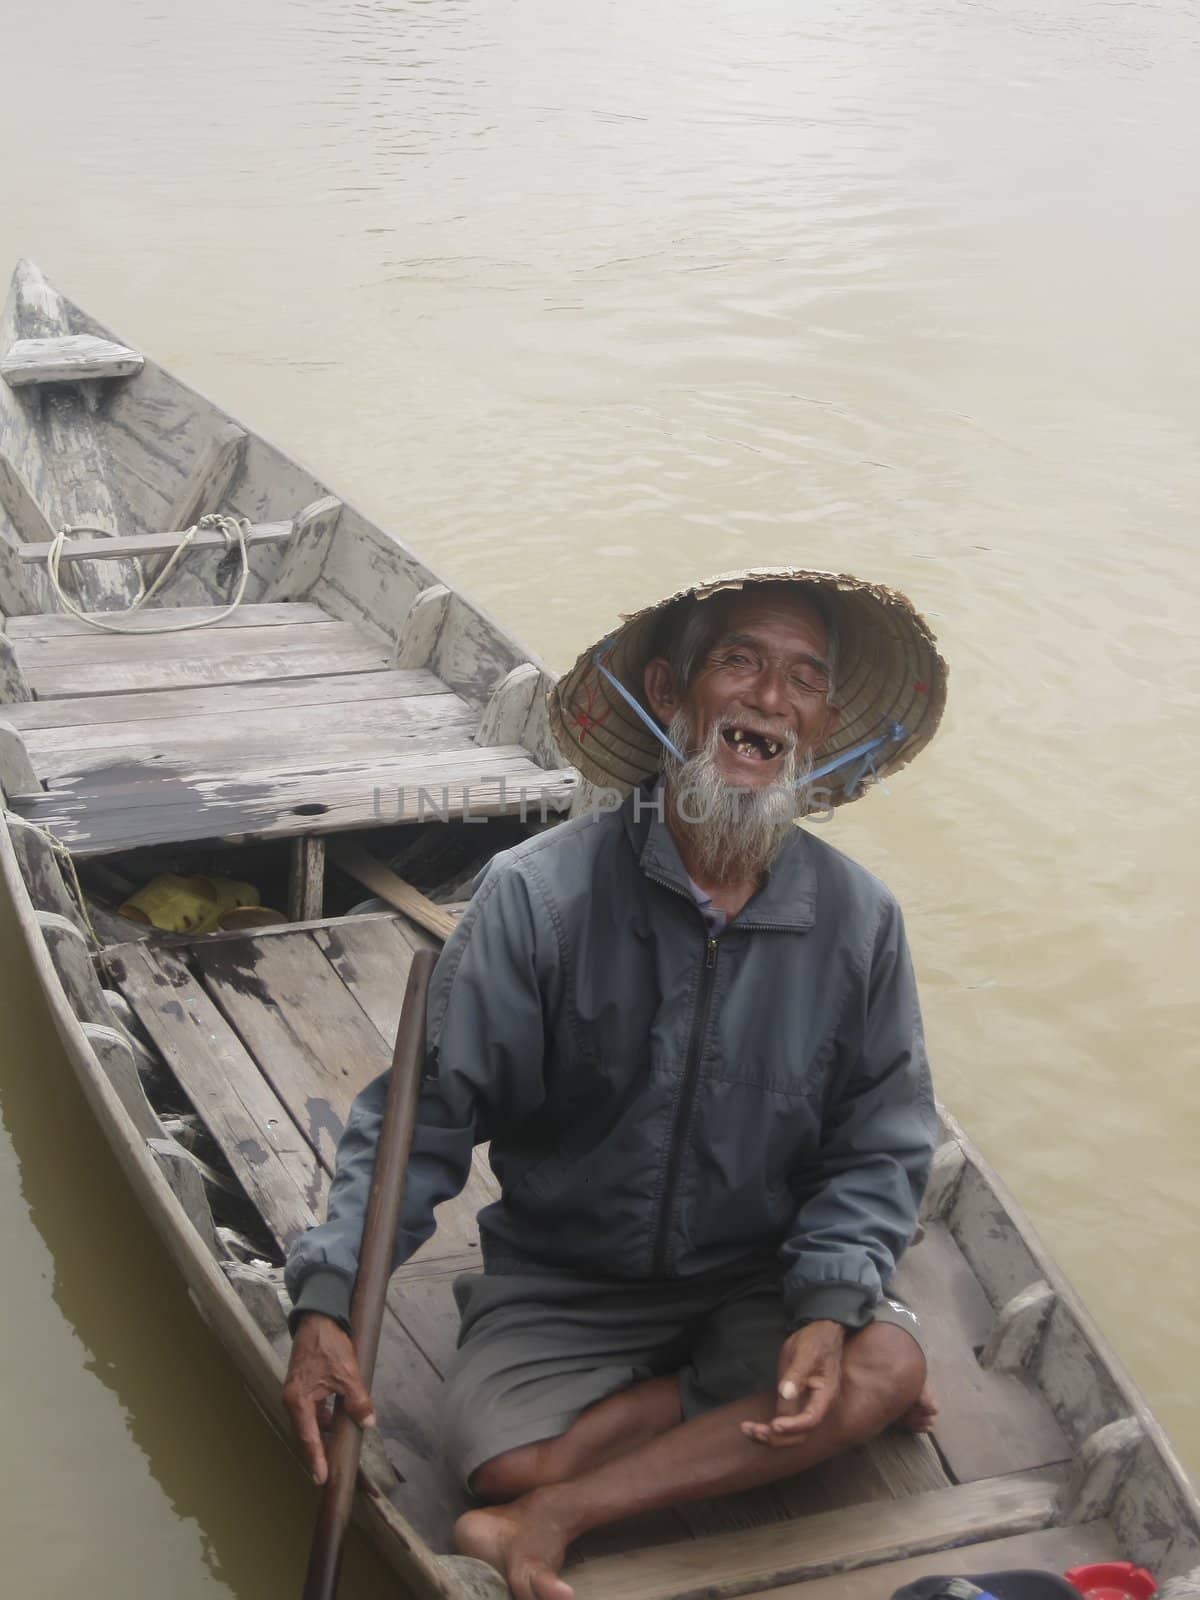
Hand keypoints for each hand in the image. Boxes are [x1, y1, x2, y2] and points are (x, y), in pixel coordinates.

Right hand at [282, 1313, 375, 1483]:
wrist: (318, 1317)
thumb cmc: (329, 1344)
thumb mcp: (348, 1374)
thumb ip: (357, 1401)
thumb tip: (367, 1423)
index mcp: (299, 1400)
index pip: (308, 1438)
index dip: (315, 1459)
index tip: (320, 1479)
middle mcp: (292, 1399)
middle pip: (305, 1432)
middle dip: (316, 1451)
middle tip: (326, 1470)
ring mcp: (295, 1391)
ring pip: (308, 1420)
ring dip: (321, 1432)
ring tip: (334, 1447)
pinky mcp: (300, 1384)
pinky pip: (310, 1409)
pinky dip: (321, 1417)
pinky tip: (335, 1418)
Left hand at [741, 1320, 844, 1446]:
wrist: (820, 1333)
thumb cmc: (817, 1340)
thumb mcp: (807, 1352)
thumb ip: (797, 1373)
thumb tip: (785, 1393)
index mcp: (825, 1396)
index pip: (811, 1419)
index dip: (793, 1426)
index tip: (774, 1425)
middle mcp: (816, 1407)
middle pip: (799, 1435)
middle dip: (776, 1437)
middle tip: (753, 1430)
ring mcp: (804, 1406)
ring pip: (789, 1433)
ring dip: (768, 1435)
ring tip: (746, 1430)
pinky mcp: (792, 1403)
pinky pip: (782, 1422)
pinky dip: (766, 1428)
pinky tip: (750, 1427)